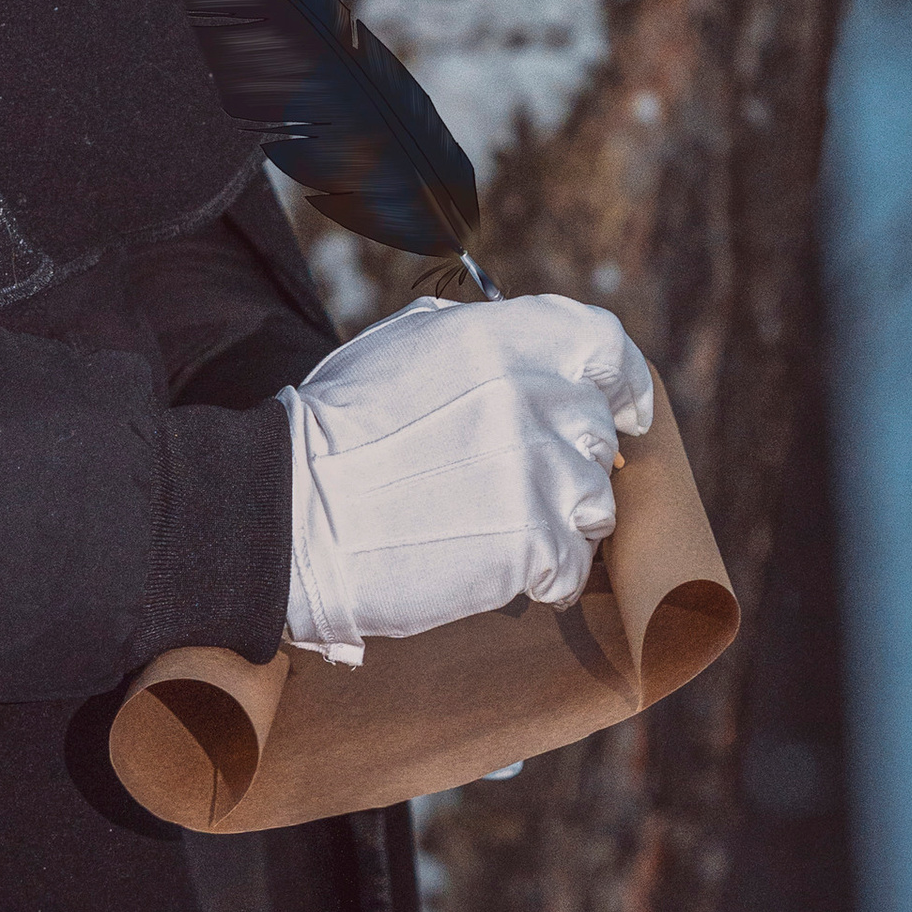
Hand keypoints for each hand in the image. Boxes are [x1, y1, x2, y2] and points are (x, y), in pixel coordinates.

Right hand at [278, 293, 655, 658]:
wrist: (290, 514)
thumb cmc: (333, 430)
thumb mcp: (399, 345)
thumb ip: (473, 334)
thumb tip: (517, 334)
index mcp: (501, 337)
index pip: (605, 345)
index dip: (620, 381)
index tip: (621, 410)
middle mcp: (530, 394)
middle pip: (598, 432)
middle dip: (569, 462)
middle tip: (519, 488)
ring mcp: (536, 470)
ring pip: (595, 504)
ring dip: (560, 522)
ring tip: (500, 531)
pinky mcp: (531, 542)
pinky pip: (571, 566)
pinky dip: (542, 577)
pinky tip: (497, 570)